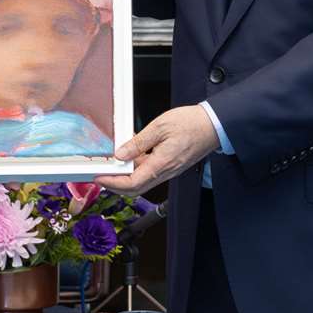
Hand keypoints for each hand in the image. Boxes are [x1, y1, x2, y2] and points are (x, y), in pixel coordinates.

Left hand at [103, 105, 219, 193]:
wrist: (213, 125)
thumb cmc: (191, 123)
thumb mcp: (159, 127)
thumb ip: (138, 142)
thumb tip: (121, 154)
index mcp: (161, 164)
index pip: (132, 183)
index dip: (113, 183)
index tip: (99, 178)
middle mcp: (166, 172)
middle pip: (136, 188)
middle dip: (116, 186)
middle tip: (101, 176)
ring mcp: (169, 170)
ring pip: (143, 182)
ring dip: (126, 178)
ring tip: (113, 164)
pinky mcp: (171, 165)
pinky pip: (151, 172)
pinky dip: (137, 169)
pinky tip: (131, 155)